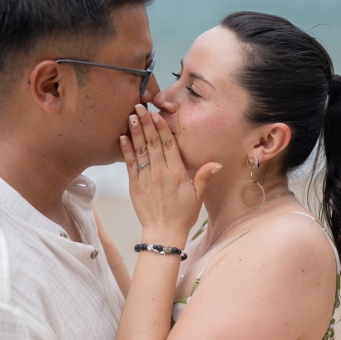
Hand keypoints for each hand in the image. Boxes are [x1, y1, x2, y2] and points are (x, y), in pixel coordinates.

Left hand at [120, 105, 220, 246]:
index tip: (158, 114)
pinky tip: (123, 137)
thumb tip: (217, 163)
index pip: (169, 145)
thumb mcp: (198, 195)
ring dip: (136, 131)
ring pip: (140, 150)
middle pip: (153, 143)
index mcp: (177, 173)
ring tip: (131, 115)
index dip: (162, 128)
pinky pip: (130, 164)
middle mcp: (160, 173)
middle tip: (140, 106)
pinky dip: (126, 149)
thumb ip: (204, 176)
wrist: (163, 233)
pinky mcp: (134, 185)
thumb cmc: (183, 214)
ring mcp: (146, 178)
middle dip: (147, 123)